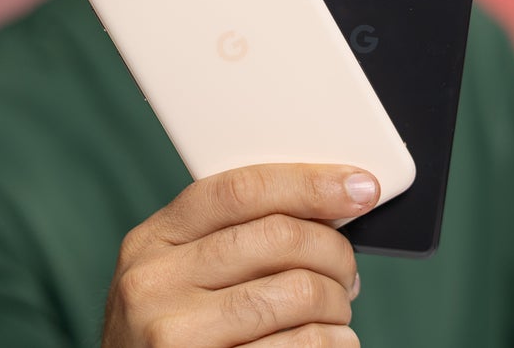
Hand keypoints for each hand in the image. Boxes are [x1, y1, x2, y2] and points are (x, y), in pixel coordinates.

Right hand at [100, 163, 379, 347]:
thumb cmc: (180, 335)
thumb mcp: (179, 278)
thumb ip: (230, 238)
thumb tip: (327, 207)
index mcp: (152, 241)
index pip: (240, 190)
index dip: (309, 183)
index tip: (360, 187)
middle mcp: (155, 283)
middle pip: (279, 237)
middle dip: (334, 251)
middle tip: (347, 272)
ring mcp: (178, 334)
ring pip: (299, 292)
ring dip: (337, 302)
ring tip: (336, 313)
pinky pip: (303, 345)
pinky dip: (336, 341)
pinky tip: (334, 341)